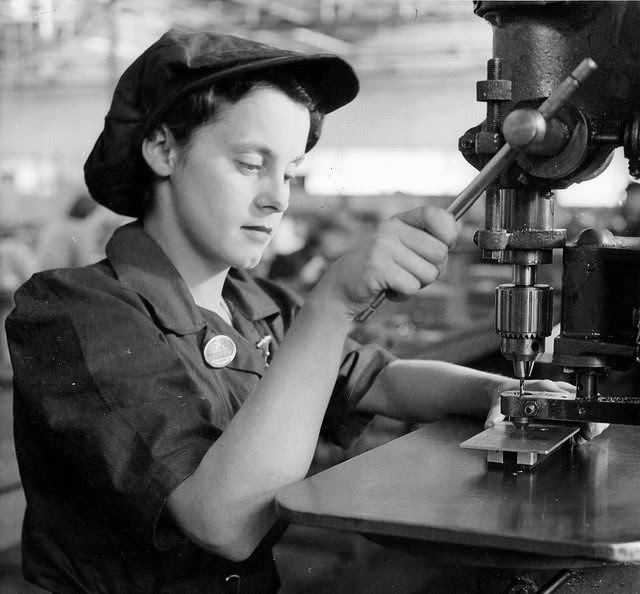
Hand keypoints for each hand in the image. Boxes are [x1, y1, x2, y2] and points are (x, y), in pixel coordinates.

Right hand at [316, 206, 458, 317]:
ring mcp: (382, 247)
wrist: (340, 288)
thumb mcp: (399, 249)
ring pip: (428, 273)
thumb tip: (455, 238)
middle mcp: (390, 230)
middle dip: (431, 271)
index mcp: (398, 222)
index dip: (449, 233)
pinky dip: (403, 295)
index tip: (447, 245)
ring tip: (396, 281)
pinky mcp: (376, 267)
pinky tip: (387, 290)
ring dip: (416, 285)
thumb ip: (425, 242)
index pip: (436, 215)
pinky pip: (411, 287)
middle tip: (411, 274)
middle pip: (439, 253)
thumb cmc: (377, 271)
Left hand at [483, 378, 607, 442]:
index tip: (580, 427)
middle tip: (586, 434)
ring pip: (584, 401)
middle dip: (588, 418)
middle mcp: (554, 387)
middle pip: (580, 398)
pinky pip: (581, 405)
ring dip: (589, 419)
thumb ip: (494, 416)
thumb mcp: (498, 406)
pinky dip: (586, 418)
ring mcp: (561, 391)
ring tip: (584, 434)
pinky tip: (581, 431)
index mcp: (542, 387)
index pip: (564, 395)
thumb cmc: (505, 394)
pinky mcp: (564, 396)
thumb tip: (490, 425)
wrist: (504, 388)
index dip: (575, 411)